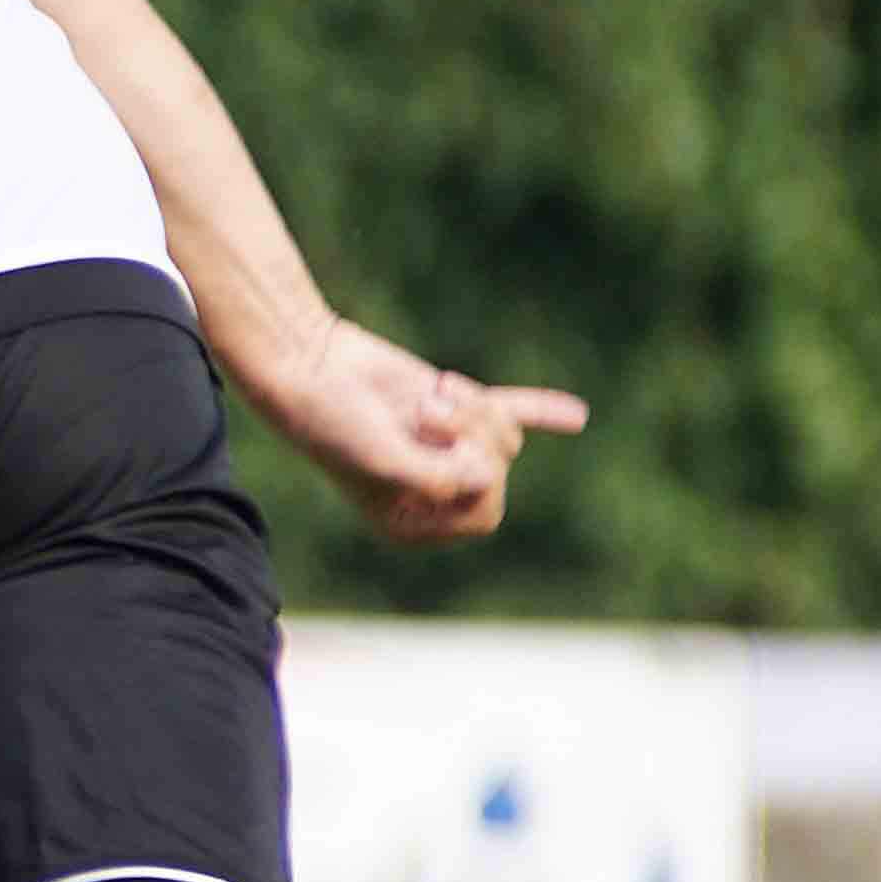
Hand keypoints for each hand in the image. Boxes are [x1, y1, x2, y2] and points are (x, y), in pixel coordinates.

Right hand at [239, 317, 586, 545]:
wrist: (305, 362)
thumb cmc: (333, 421)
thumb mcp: (385, 463)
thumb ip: (442, 480)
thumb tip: (488, 468)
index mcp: (412, 519)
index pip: (483, 514)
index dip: (477, 479)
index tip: (447, 452)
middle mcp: (433, 486)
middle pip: (497, 470)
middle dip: (472, 436)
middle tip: (427, 412)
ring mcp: (443, 445)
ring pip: (502, 435)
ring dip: (472, 407)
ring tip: (432, 392)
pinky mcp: (449, 407)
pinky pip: (507, 409)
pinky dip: (540, 409)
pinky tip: (575, 415)